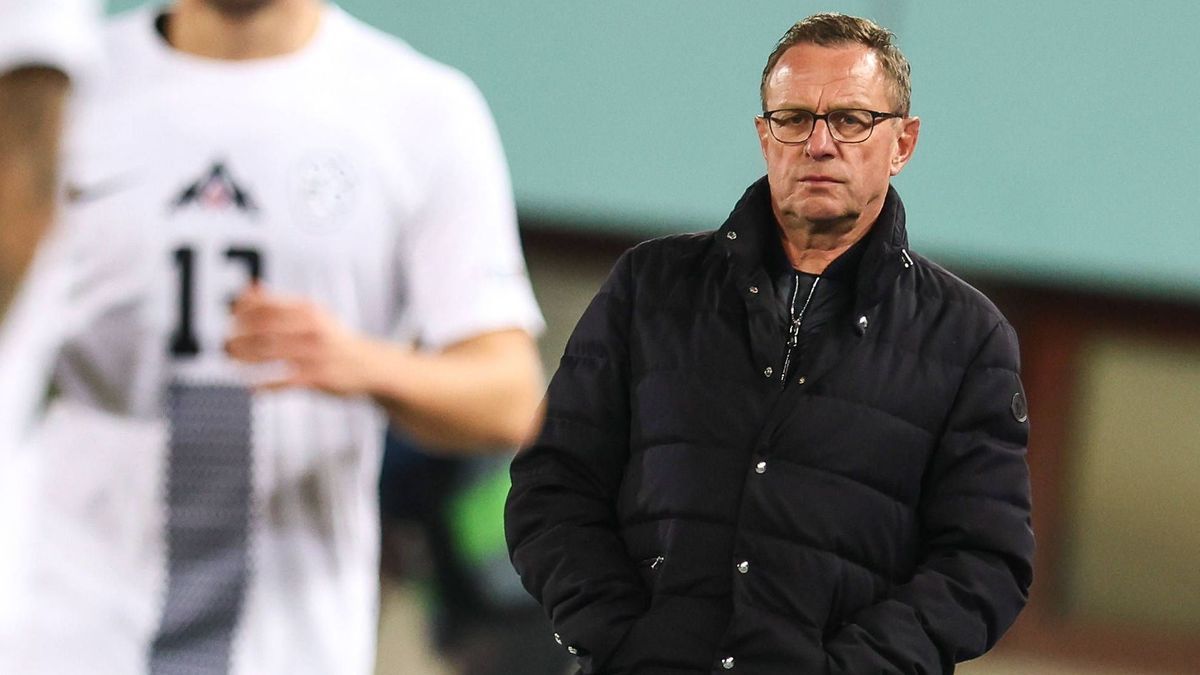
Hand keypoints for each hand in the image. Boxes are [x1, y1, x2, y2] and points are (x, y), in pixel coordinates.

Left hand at [225, 284, 377, 395]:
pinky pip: (284, 381)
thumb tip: (247, 288)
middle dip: (239, 337)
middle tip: (225, 346)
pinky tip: (252, 387)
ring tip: (232, 361)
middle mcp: (312, 328)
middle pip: (264, 329)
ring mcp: (316, 353)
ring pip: (270, 354)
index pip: (266, 306)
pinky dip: (265, 385)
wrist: (371, 366)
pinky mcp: (319, 378)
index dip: (242, 313)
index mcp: (309, 310)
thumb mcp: (312, 314)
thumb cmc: (333, 339)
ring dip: (245, 358)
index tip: (230, 322)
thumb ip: (278, 302)